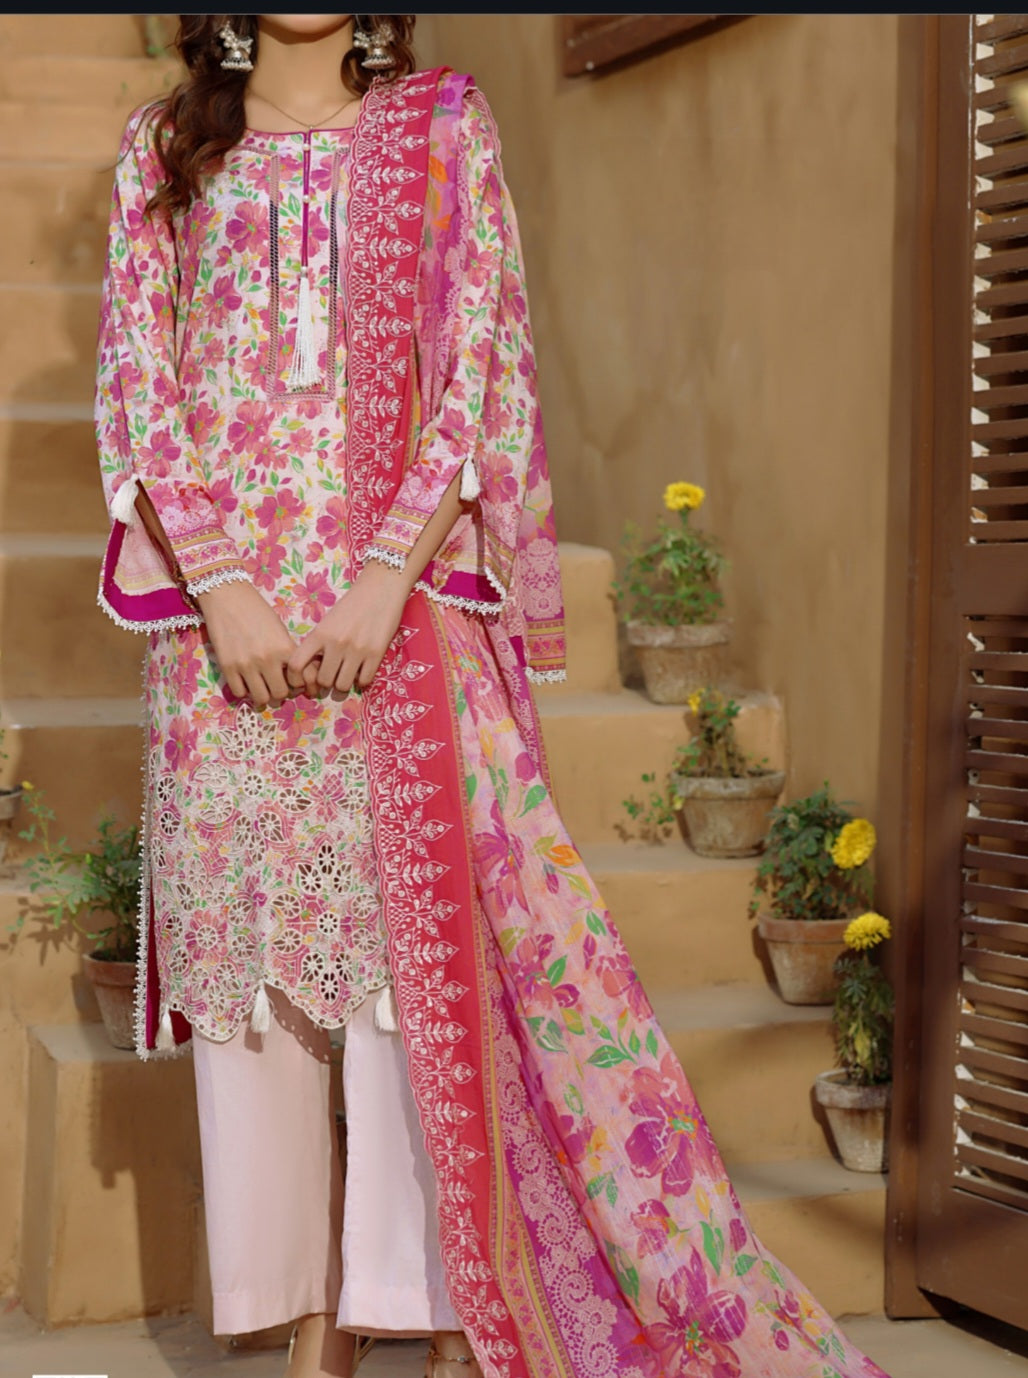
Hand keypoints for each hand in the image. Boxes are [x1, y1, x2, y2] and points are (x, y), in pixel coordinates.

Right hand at [195, 578, 298, 709]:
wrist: (227, 597)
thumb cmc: (258, 612)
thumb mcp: (281, 630)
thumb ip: (289, 653)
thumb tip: (298, 677)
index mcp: (285, 648)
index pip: (301, 682)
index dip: (299, 684)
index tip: (294, 681)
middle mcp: (267, 660)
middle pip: (280, 694)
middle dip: (280, 692)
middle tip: (276, 684)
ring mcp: (246, 665)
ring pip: (261, 698)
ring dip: (263, 695)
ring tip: (261, 685)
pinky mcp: (227, 667)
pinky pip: (240, 693)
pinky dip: (244, 690)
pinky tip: (245, 680)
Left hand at [286, 562, 409, 694]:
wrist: (381, 588)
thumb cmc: (353, 604)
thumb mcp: (328, 620)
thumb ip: (319, 642)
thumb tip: (313, 670)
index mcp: (319, 633)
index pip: (296, 665)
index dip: (297, 678)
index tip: (305, 680)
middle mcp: (336, 644)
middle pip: (323, 681)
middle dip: (327, 683)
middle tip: (332, 676)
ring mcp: (356, 650)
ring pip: (342, 686)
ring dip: (343, 683)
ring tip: (347, 675)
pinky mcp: (376, 654)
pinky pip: (364, 681)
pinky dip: (362, 680)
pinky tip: (362, 670)